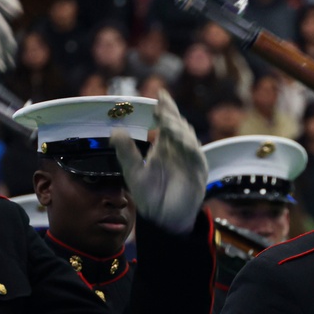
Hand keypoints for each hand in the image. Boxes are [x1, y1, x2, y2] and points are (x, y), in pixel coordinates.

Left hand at [111, 89, 207, 234]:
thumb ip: (126, 153)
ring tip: (166, 118)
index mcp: (164, 148)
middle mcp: (178, 151)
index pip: (165, 123)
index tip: (160, 94)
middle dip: (171, 114)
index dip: (165, 108)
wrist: (163, 219)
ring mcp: (190, 160)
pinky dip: (187, 144)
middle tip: (161, 103)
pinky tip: (178, 136)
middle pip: (178, 126)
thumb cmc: (150, 197)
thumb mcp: (133, 172)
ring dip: (177, 127)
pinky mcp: (198, 172)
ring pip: (187, 138)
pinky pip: (195, 154)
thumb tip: (115, 132)